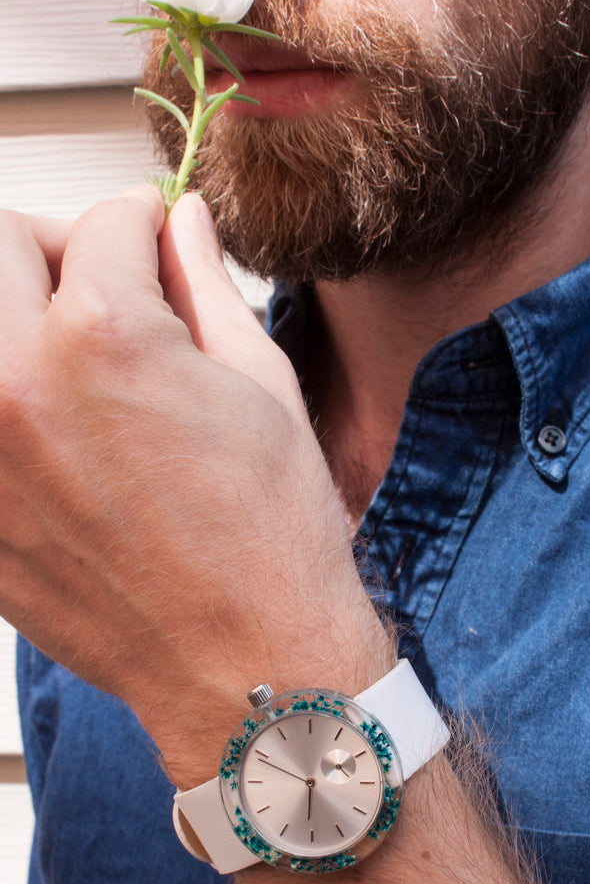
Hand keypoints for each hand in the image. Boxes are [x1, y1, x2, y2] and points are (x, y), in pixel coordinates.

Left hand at [0, 189, 391, 784]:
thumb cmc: (269, 537)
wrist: (244, 662)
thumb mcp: (260, 386)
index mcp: (106, 337)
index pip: (108, 222)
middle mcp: (18, 382)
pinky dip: (6, 398)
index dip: (147, 221)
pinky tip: (53, 426)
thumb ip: (206, 285)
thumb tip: (182, 223)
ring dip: (13, 315)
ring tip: (68, 350)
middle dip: (57, 245)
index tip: (158, 239)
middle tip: (103, 279)